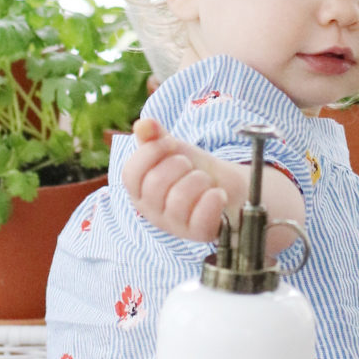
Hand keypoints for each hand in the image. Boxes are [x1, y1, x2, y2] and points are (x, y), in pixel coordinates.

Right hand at [121, 118, 228, 242]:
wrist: (227, 186)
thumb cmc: (193, 169)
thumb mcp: (173, 149)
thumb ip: (155, 135)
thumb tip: (142, 124)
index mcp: (140, 191)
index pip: (130, 173)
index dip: (151, 152)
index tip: (171, 143)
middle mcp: (152, 211)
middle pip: (155, 185)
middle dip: (178, 165)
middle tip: (190, 165)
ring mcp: (174, 225)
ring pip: (178, 200)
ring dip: (198, 180)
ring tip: (204, 180)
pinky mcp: (198, 233)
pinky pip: (201, 219)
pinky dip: (213, 200)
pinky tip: (217, 194)